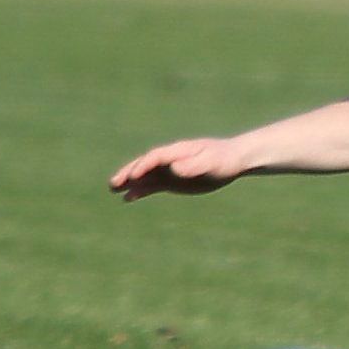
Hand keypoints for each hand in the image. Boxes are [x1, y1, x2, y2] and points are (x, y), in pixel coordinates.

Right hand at [109, 139, 246, 200]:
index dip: (144, 166)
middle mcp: (170, 159)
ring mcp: (170, 170)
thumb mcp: (211, 162)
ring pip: (146, 176)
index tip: (134, 176)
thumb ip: (193, 165)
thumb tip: (173, 168)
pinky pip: (153, 185)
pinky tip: (128, 198)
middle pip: (145, 164)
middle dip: (129, 172)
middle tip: (114, 183)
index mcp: (179, 151)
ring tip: (114, 189)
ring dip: (130, 182)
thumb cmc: (224, 159)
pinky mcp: (172, 181)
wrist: (233, 160)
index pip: (156, 157)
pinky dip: (140, 190)